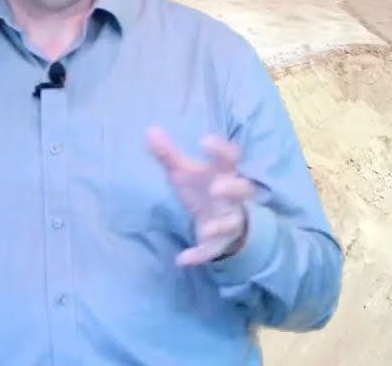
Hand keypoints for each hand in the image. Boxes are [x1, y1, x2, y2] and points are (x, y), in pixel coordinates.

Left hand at [147, 126, 254, 266]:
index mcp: (223, 174)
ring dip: (220, 225)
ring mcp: (227, 220)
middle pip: (242, 190)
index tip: (205, 141)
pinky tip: (182, 260)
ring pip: (231, 223)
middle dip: (232, 189)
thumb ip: (168, 154)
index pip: (229, 158)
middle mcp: (230, 197)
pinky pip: (212, 250)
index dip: (220, 149)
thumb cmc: (202, 189)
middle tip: (217, 187)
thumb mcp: (184, 171)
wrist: (220, 221)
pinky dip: (199, 255)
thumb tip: (150, 130)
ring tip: (207, 227)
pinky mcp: (218, 243)